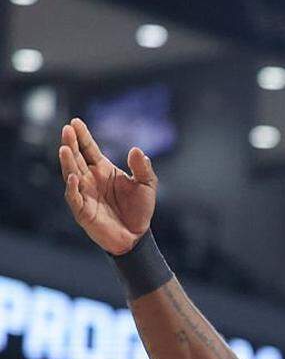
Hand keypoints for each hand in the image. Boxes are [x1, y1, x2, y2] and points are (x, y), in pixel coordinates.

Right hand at [58, 118, 156, 255]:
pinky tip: (73, 176)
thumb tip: (136, 150)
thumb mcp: (147, 185)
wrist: (137, 236)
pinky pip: (74, 197)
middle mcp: (90, 179)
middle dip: (71, 143)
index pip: (89, 149)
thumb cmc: (140, 209)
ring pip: (71, 174)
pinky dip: (72, 187)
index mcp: (103, 170)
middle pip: (77, 158)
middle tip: (67, 130)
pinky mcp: (82, 210)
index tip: (75, 122)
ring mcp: (84, 193)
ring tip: (65, 148)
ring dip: (67, 162)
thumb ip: (143, 168)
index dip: (82, 136)